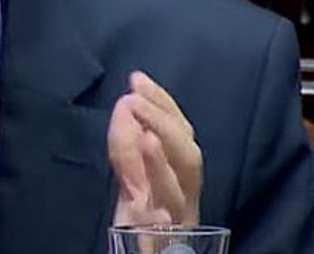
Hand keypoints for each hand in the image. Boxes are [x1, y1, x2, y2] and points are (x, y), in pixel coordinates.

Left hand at [107, 71, 201, 225]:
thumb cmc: (137, 232)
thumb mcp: (129, 186)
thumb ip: (127, 150)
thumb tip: (125, 105)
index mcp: (179, 184)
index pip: (181, 135)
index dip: (164, 104)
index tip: (139, 77)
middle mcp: (184, 199)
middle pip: (189, 152)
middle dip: (165, 114)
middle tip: (136, 88)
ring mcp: (175, 218)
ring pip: (186, 174)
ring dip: (163, 135)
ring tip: (139, 106)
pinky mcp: (163, 236)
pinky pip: (165, 201)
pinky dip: (157, 170)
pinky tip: (145, 145)